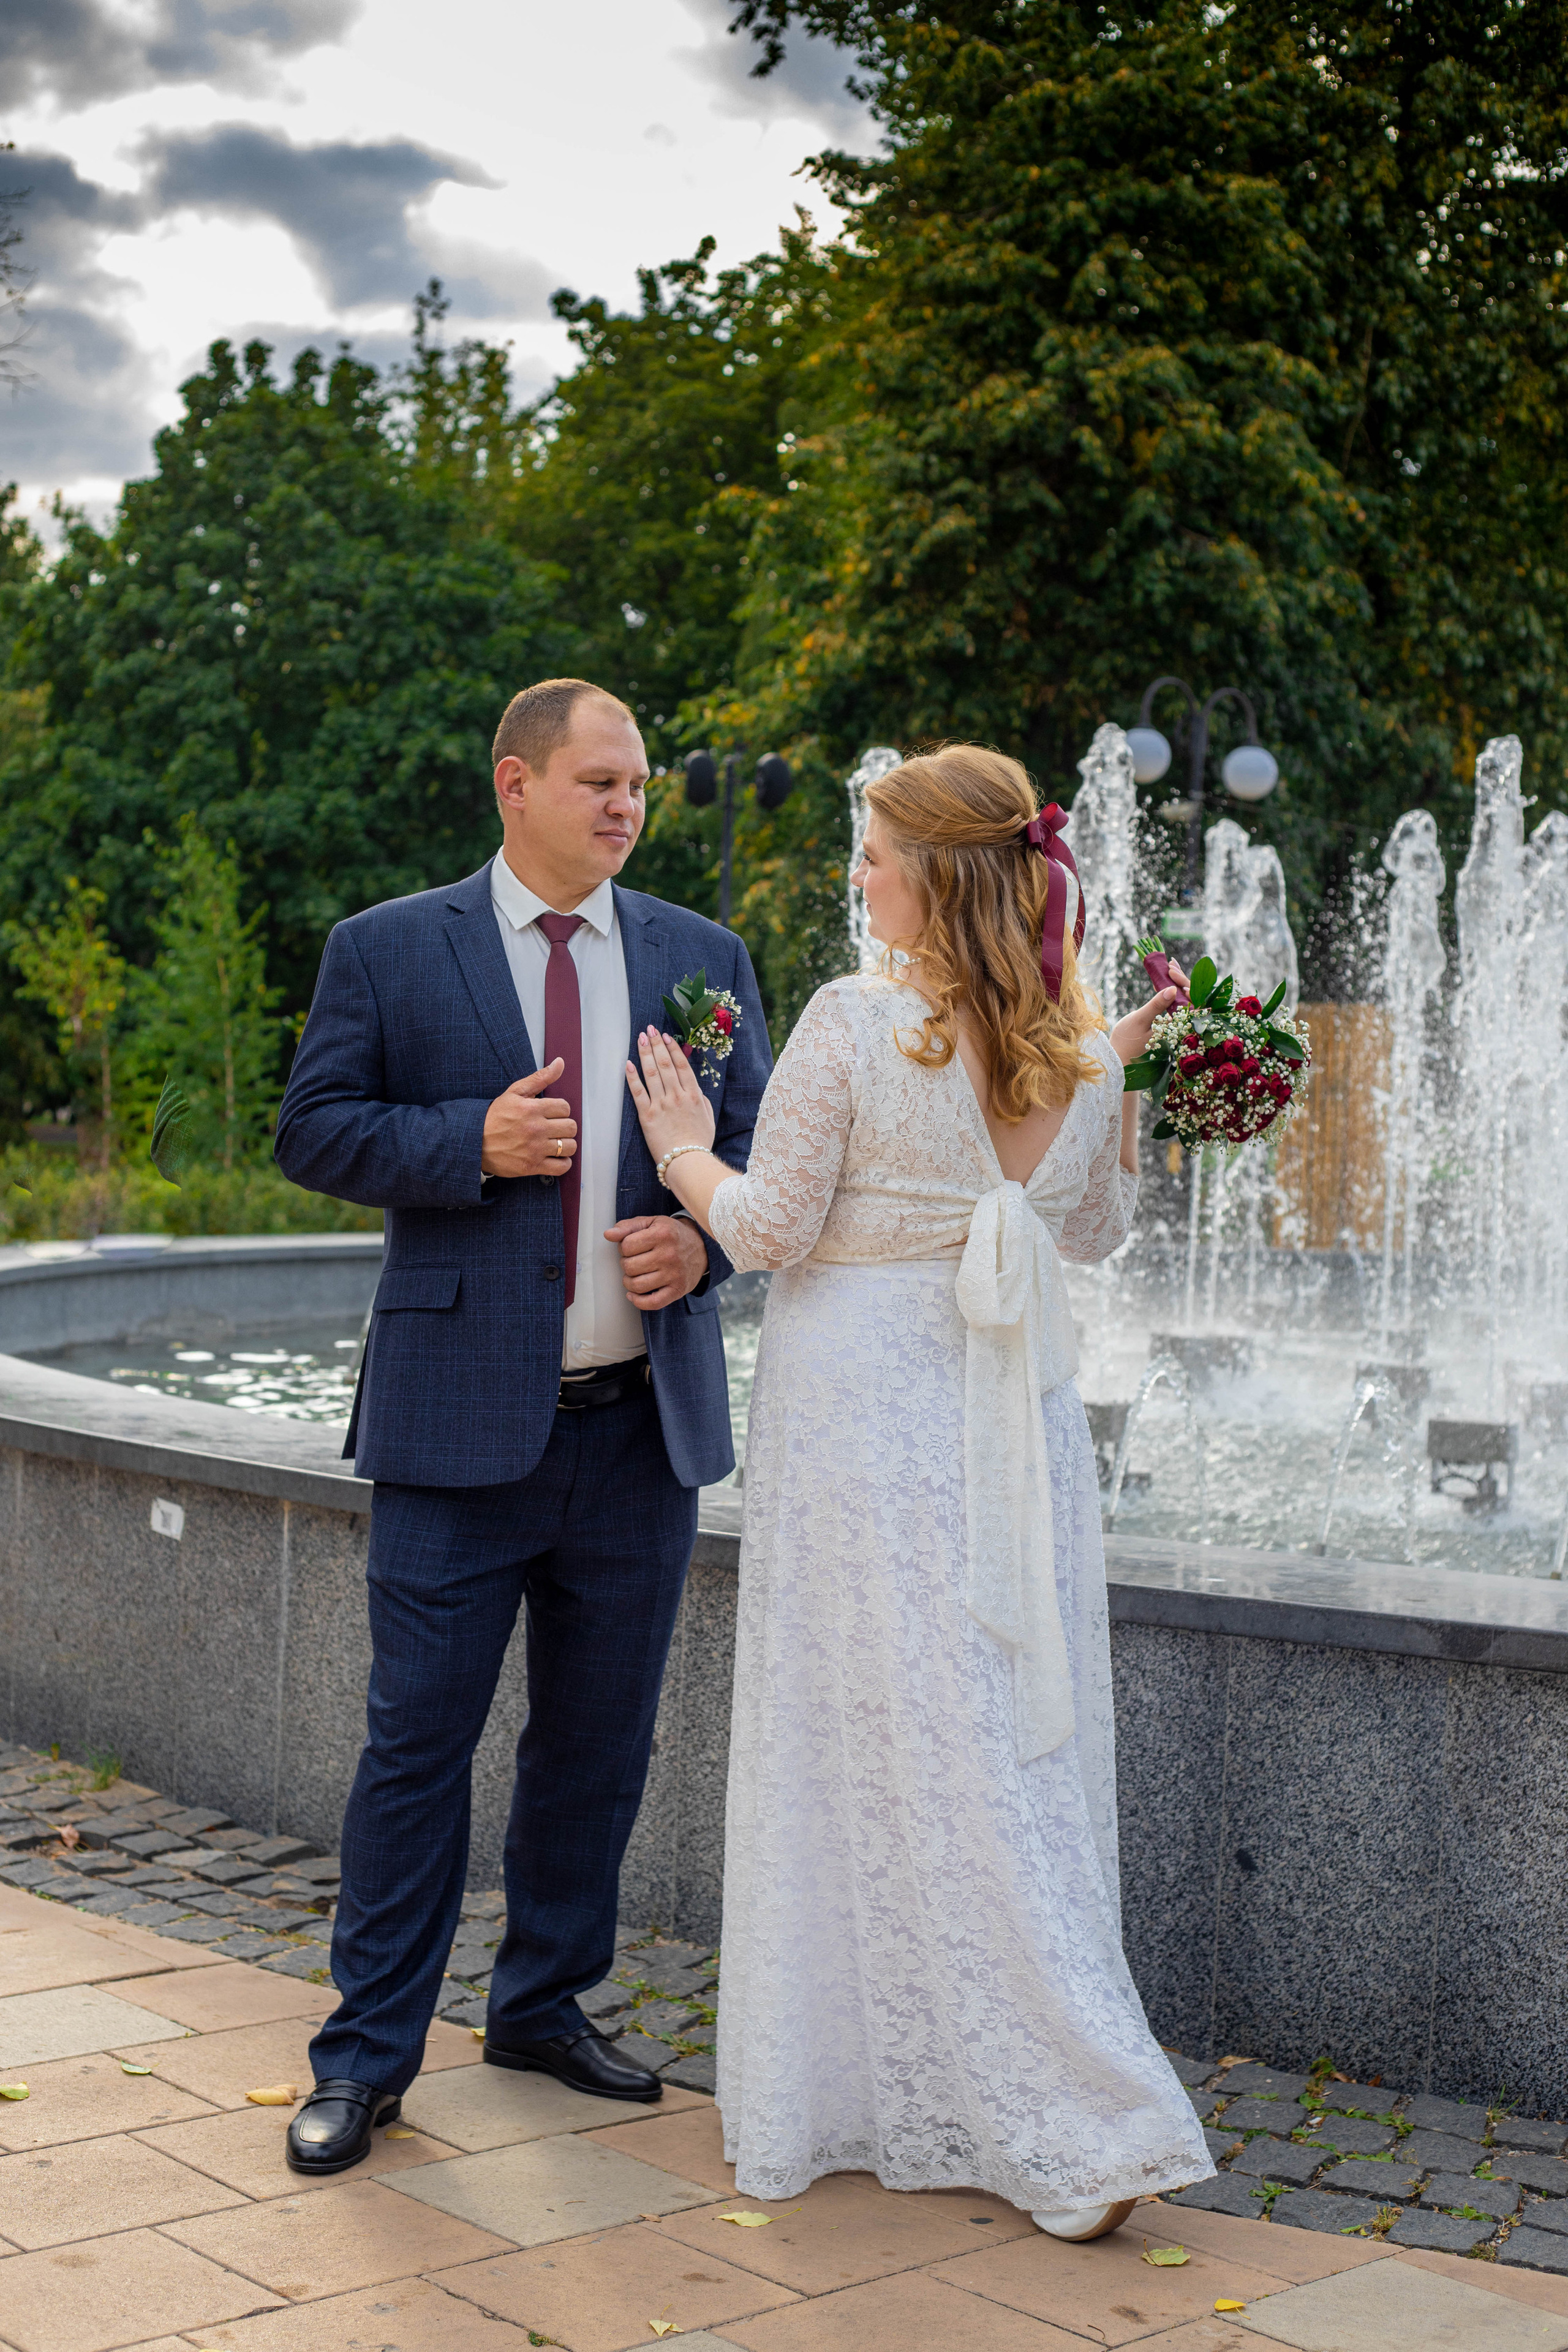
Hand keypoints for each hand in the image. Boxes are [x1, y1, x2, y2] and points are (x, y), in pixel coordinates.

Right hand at [481, 1057, 577, 1178]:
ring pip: (569, 1146)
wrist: (473, 1141)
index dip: (560, 1111)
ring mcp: (535, 1149)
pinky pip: (561, 1167)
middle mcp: (536, 1128)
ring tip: (556, 1142)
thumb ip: (540, 1077)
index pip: (565, 1108)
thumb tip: (560, 1063)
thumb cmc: (494, 1117)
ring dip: (566, 1145)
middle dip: (564, 1127)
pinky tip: (555, 1157)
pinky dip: (563, 1163)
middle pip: (570, 1127)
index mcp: (533, 1108)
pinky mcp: (532, 1166)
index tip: (551, 1115)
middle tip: (554, 1128)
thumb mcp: (515, 1092)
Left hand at [605, 1214, 708, 1310]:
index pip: (626, 1246)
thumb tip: (608, 1235)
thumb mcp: (652, 1223)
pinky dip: (638, 1301)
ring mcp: (674, 1274)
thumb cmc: (672, 1234)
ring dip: (629, 1282)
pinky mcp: (678, 1290)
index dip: (623, 1247)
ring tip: (634, 1275)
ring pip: (637, 1285)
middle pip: (629, 1266)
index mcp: (662, 1234)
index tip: (631, 1247)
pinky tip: (633, 1294)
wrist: (703, 1247)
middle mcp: (669, 1254)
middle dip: (626, 1264)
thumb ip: (628, 1226)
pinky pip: (652, 1303)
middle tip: (634, 1260)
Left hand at [624, 1027, 716, 1164]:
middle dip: (657, 1044)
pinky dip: (632, 1077)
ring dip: (645, 1053)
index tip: (667, 1037)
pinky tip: (628, 1063)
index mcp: (694, 1095)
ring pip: (651, 1073)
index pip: (682, 1066)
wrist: (687, 1162)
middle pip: (665, 1064)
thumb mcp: (708, 1118)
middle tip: (650, 1029)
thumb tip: (695, 1088)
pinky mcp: (647, 1116)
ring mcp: (661, 1105)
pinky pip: (638, 1092)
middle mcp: (677, 1096)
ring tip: (641, 1038)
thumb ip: (702, 1100)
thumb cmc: (699, 1143)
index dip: (673, 1049)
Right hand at [1110, 963, 1187, 1066]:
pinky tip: (1165, 978)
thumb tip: (1173, 989)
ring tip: (1169, 965)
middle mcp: (1179, 1026)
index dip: (1185, 983)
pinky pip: (1173, 1003)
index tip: (1172, 972)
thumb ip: (1157, 1005)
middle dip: (1180, 979)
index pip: (1191, 1003)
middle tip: (1170, 964)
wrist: (1117, 1056)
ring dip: (1176, 982)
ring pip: (1182, 999)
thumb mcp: (1141, 1020)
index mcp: (1177, 1027)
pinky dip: (1170, 989)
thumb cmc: (1127, 1041)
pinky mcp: (1167, 1022)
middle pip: (1189, 999)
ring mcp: (1174, 1024)